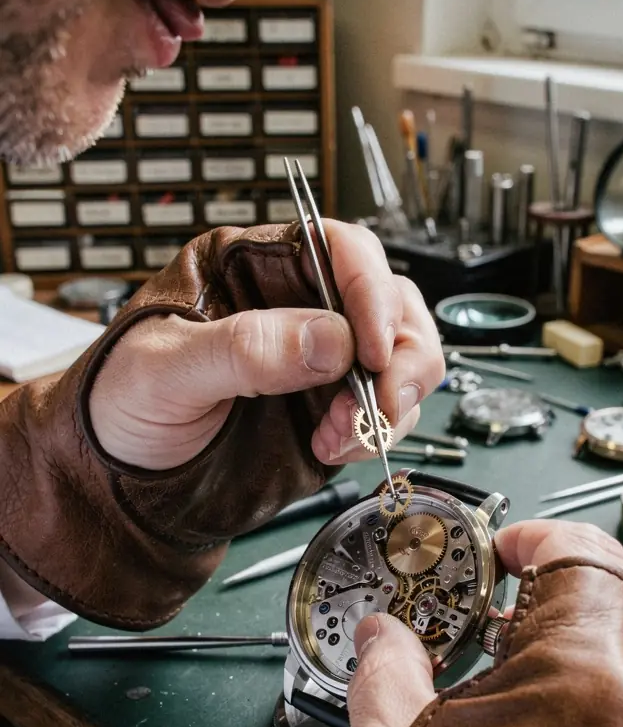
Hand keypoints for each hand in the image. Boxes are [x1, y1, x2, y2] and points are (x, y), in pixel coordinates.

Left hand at [88, 220, 443, 470]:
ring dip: (393, 398)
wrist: (114, 476)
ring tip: (346, 433)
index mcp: (256, 266)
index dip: (371, 292)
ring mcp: (322, 358)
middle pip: (391, 301)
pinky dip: (378, 431)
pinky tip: (336, 447)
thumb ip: (245, 350)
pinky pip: (387, 410)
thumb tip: (332, 338)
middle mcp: (301, 305)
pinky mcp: (333, 407)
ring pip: (403, 355)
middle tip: (380, 400)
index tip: (373, 349)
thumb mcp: (165, 371)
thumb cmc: (119, 402)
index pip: (341, 250)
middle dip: (399, 354)